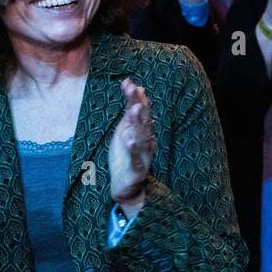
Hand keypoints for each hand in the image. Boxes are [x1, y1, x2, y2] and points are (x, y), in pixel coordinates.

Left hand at [109, 79, 153, 206]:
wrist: (126, 187)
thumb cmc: (125, 156)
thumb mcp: (125, 129)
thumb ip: (129, 110)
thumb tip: (131, 85)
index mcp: (143, 131)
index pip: (142, 111)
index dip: (135, 98)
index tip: (128, 83)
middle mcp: (146, 141)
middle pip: (144, 122)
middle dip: (140, 106)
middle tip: (136, 92)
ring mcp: (143, 155)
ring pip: (142, 137)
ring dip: (138, 124)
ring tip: (133, 110)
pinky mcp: (137, 170)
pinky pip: (135, 159)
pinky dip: (133, 150)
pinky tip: (129, 140)